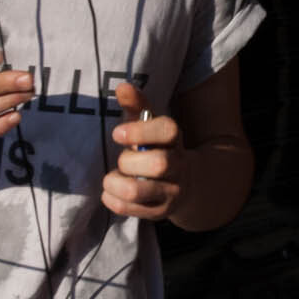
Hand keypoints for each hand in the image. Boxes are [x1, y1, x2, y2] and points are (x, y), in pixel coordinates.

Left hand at [102, 80, 192, 219]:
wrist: (187, 183)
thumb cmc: (158, 148)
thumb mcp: (150, 126)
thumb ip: (136, 105)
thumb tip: (122, 86)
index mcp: (174, 139)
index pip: (168, 130)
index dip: (141, 131)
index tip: (117, 134)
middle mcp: (178, 165)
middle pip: (158, 163)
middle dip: (128, 162)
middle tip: (122, 161)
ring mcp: (172, 191)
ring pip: (142, 190)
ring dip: (118, 184)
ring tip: (112, 179)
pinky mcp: (161, 212)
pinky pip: (132, 210)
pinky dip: (114, 201)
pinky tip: (111, 193)